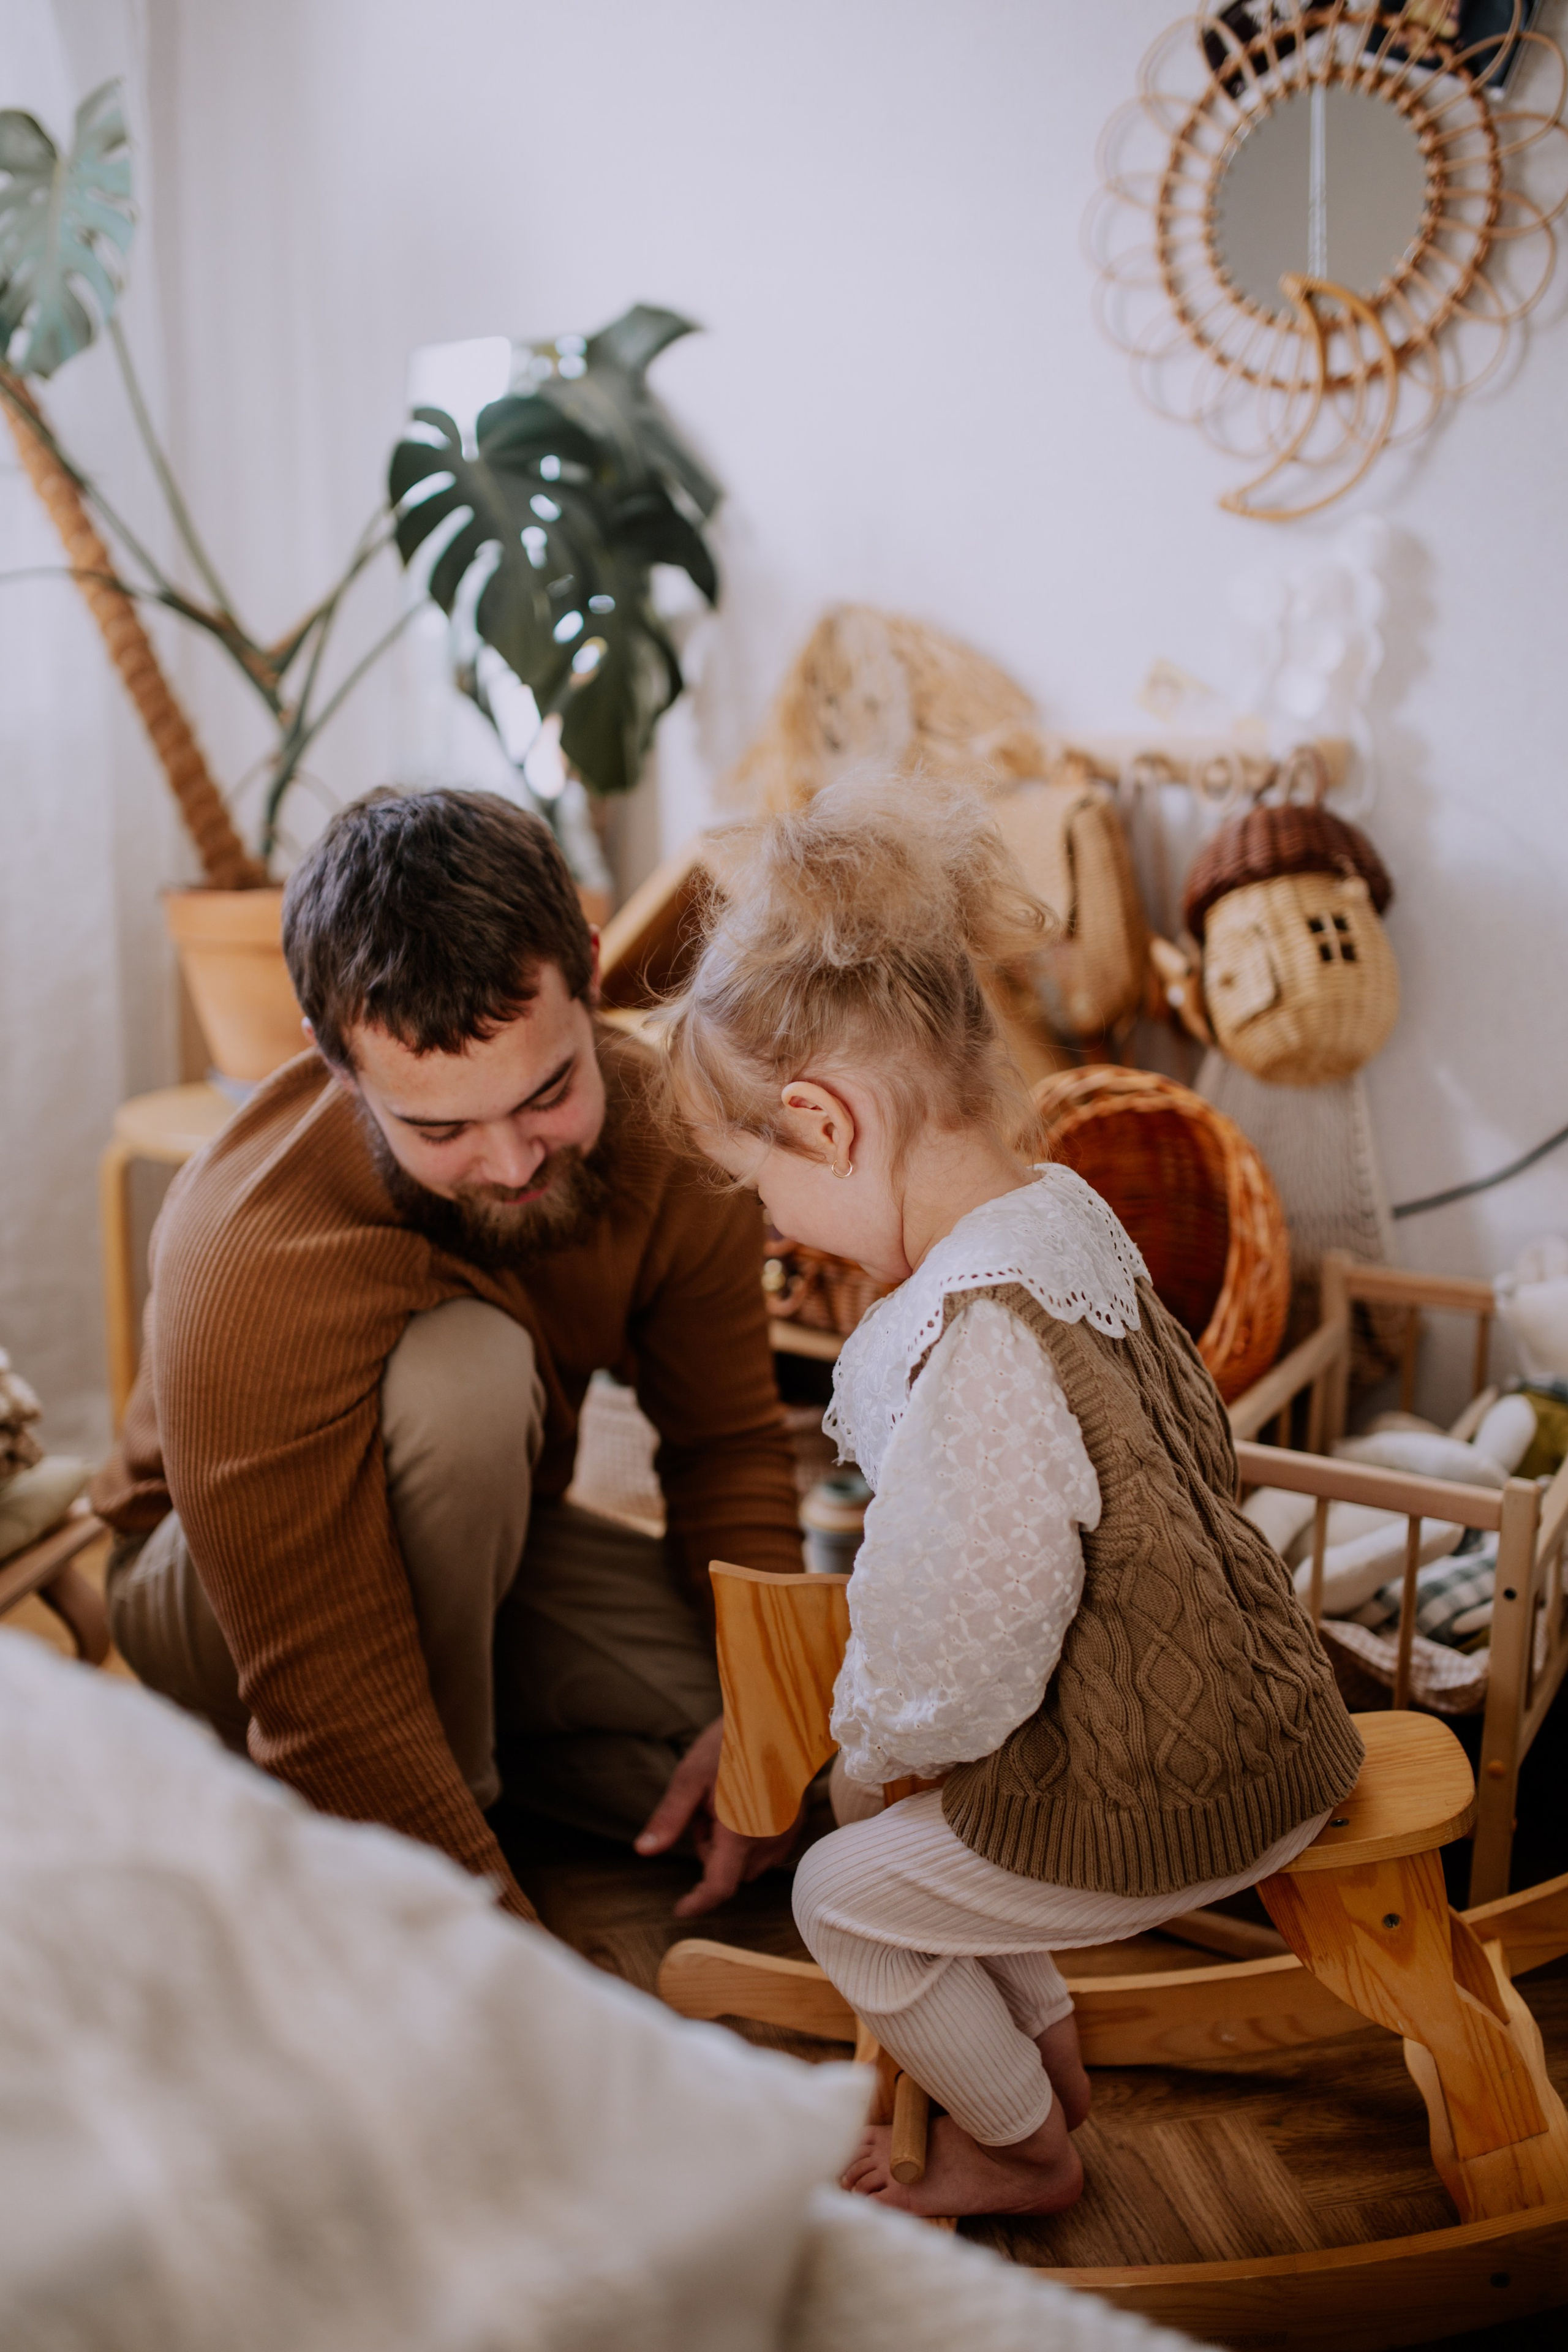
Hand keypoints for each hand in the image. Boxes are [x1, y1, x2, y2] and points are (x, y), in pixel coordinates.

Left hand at [635, 1714, 803, 1918]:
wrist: (778, 1716)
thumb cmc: (731, 1742)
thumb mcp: (690, 1777)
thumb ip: (669, 1819)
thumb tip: (643, 1852)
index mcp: (741, 1832)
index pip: (719, 1887)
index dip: (698, 1903)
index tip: (680, 1909)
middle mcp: (769, 1839)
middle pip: (729, 1872)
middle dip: (710, 1852)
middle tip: (703, 1810)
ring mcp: (786, 1833)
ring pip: (748, 1863)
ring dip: (731, 1847)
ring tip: (725, 1802)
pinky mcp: (797, 1824)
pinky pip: (767, 1851)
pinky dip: (750, 1840)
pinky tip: (745, 1805)